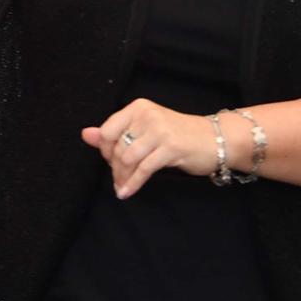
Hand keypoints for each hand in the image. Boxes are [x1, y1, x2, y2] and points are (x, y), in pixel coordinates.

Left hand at [82, 98, 218, 198]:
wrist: (215, 139)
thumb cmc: (177, 135)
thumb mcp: (145, 129)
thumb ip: (115, 132)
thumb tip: (86, 135)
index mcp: (138, 108)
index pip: (108, 130)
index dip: (105, 150)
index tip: (111, 162)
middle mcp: (147, 115)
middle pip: (118, 147)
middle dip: (114, 167)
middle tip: (118, 179)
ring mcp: (160, 131)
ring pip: (128, 158)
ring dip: (123, 177)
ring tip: (122, 187)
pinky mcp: (171, 148)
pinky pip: (144, 169)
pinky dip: (133, 183)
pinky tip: (127, 192)